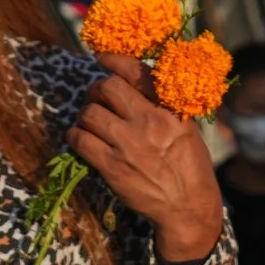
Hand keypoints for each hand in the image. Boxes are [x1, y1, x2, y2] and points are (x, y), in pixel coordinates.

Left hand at [69, 55, 223, 259]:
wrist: (187, 207)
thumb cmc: (188, 165)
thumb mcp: (186, 128)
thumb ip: (163, 105)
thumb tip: (134, 84)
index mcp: (170, 109)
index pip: (136, 71)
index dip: (113, 60)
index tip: (101, 58)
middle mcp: (149, 121)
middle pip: (106, 87)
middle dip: (96, 90)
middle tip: (97, 99)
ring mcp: (128, 143)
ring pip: (89, 112)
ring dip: (85, 116)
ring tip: (91, 124)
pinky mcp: (112, 166)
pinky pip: (80, 139)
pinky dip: (76, 136)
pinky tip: (82, 140)